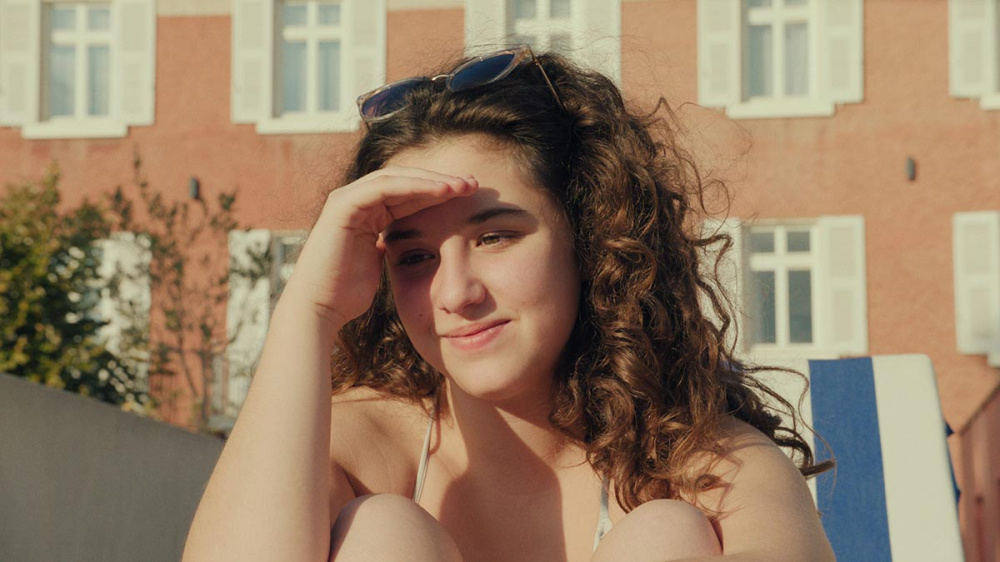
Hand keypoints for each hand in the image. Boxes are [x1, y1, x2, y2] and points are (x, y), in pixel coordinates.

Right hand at [275, 166, 477, 333]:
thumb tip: (417, 249)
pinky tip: (441, 191)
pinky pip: (384, 187)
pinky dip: (414, 186)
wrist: (319, 308)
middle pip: (406, 180)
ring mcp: (348, 200)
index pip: (410, 193)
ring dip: (432, 180)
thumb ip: (395, 248)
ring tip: (462, 185)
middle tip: (473, 183)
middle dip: (440, 181)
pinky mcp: (343, 205)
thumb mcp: (382, 265)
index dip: (440, 193)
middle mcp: (358, 201)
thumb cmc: (348, 295)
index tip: (471, 197)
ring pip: (397, 178)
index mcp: (369, 214)